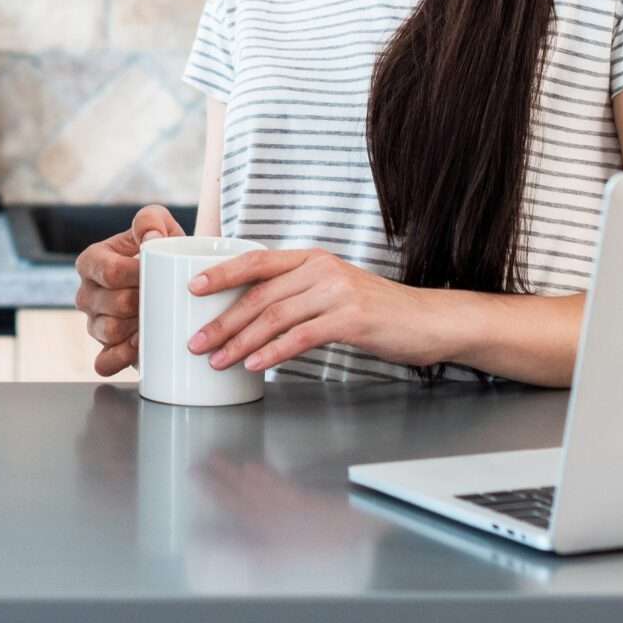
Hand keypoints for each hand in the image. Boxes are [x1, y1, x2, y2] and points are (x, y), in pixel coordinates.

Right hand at [72, 204, 184, 377]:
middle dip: (143, 303)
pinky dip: (122, 357)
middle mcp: (86, 294)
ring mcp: (93, 324)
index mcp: (91, 261)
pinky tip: (140, 348)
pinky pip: (104, 362)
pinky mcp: (104, 350)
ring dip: (136, 328)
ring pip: (109, 332)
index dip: (138, 276)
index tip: (163, 274)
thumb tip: (150, 239)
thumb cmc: (163, 250)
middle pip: (114, 304)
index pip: (110, 272)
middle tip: (167, 298)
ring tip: (160, 320)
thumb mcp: (160, 224)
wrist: (174, 279)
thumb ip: (151, 220)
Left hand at [185, 247, 435, 374]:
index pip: (257, 260)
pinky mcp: (352, 319)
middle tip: (196, 342)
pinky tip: (255, 365)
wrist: (429, 320)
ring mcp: (337, 292)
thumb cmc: (378, 312)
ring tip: (217, 360)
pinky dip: (273, 352)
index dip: (222, 272)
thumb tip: (251, 315)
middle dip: (223, 320)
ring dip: (241, 341)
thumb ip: (298, 294)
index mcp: (312, 258)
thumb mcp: (333, 292)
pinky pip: (302, 336)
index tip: (192, 287)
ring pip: (275, 317)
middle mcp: (322, 269)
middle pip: (260, 294)